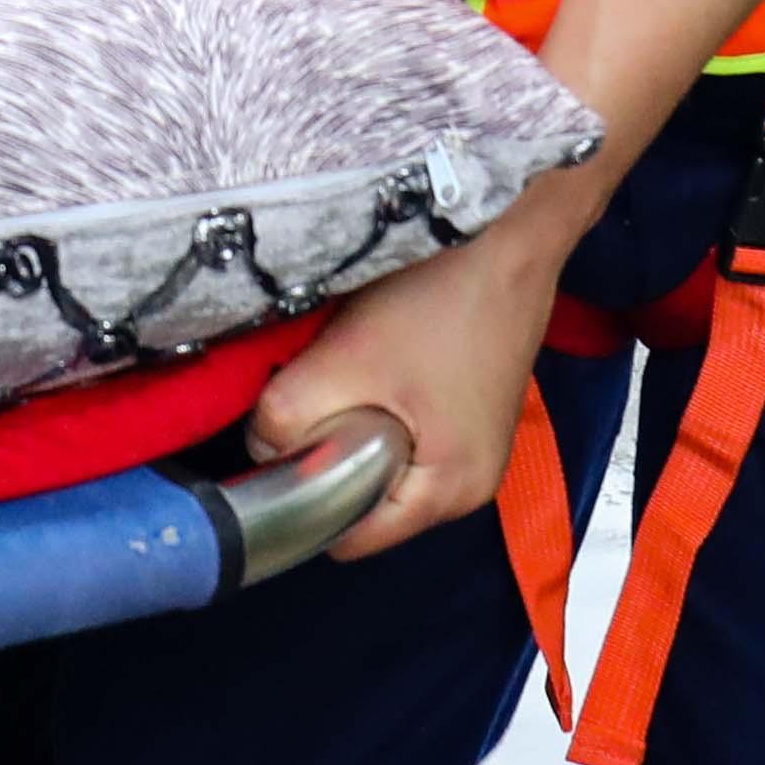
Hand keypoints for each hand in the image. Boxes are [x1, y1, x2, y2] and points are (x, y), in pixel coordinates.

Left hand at [247, 196, 591, 558]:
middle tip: (309, 394)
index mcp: (449, 492)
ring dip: (347, 422)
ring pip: (376, 459)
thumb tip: (258, 446)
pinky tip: (366, 358)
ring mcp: (470, 446)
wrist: (506, 230)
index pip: (349, 534)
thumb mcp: (348, 362)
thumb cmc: (443, 298)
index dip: (303, 499)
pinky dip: (372, 400)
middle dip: (326, 453)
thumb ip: (288, 417)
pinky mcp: (463, 411)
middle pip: (363, 497)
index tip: (276, 449)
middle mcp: (468, 483)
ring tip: (341, 370)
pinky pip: (398, 429)